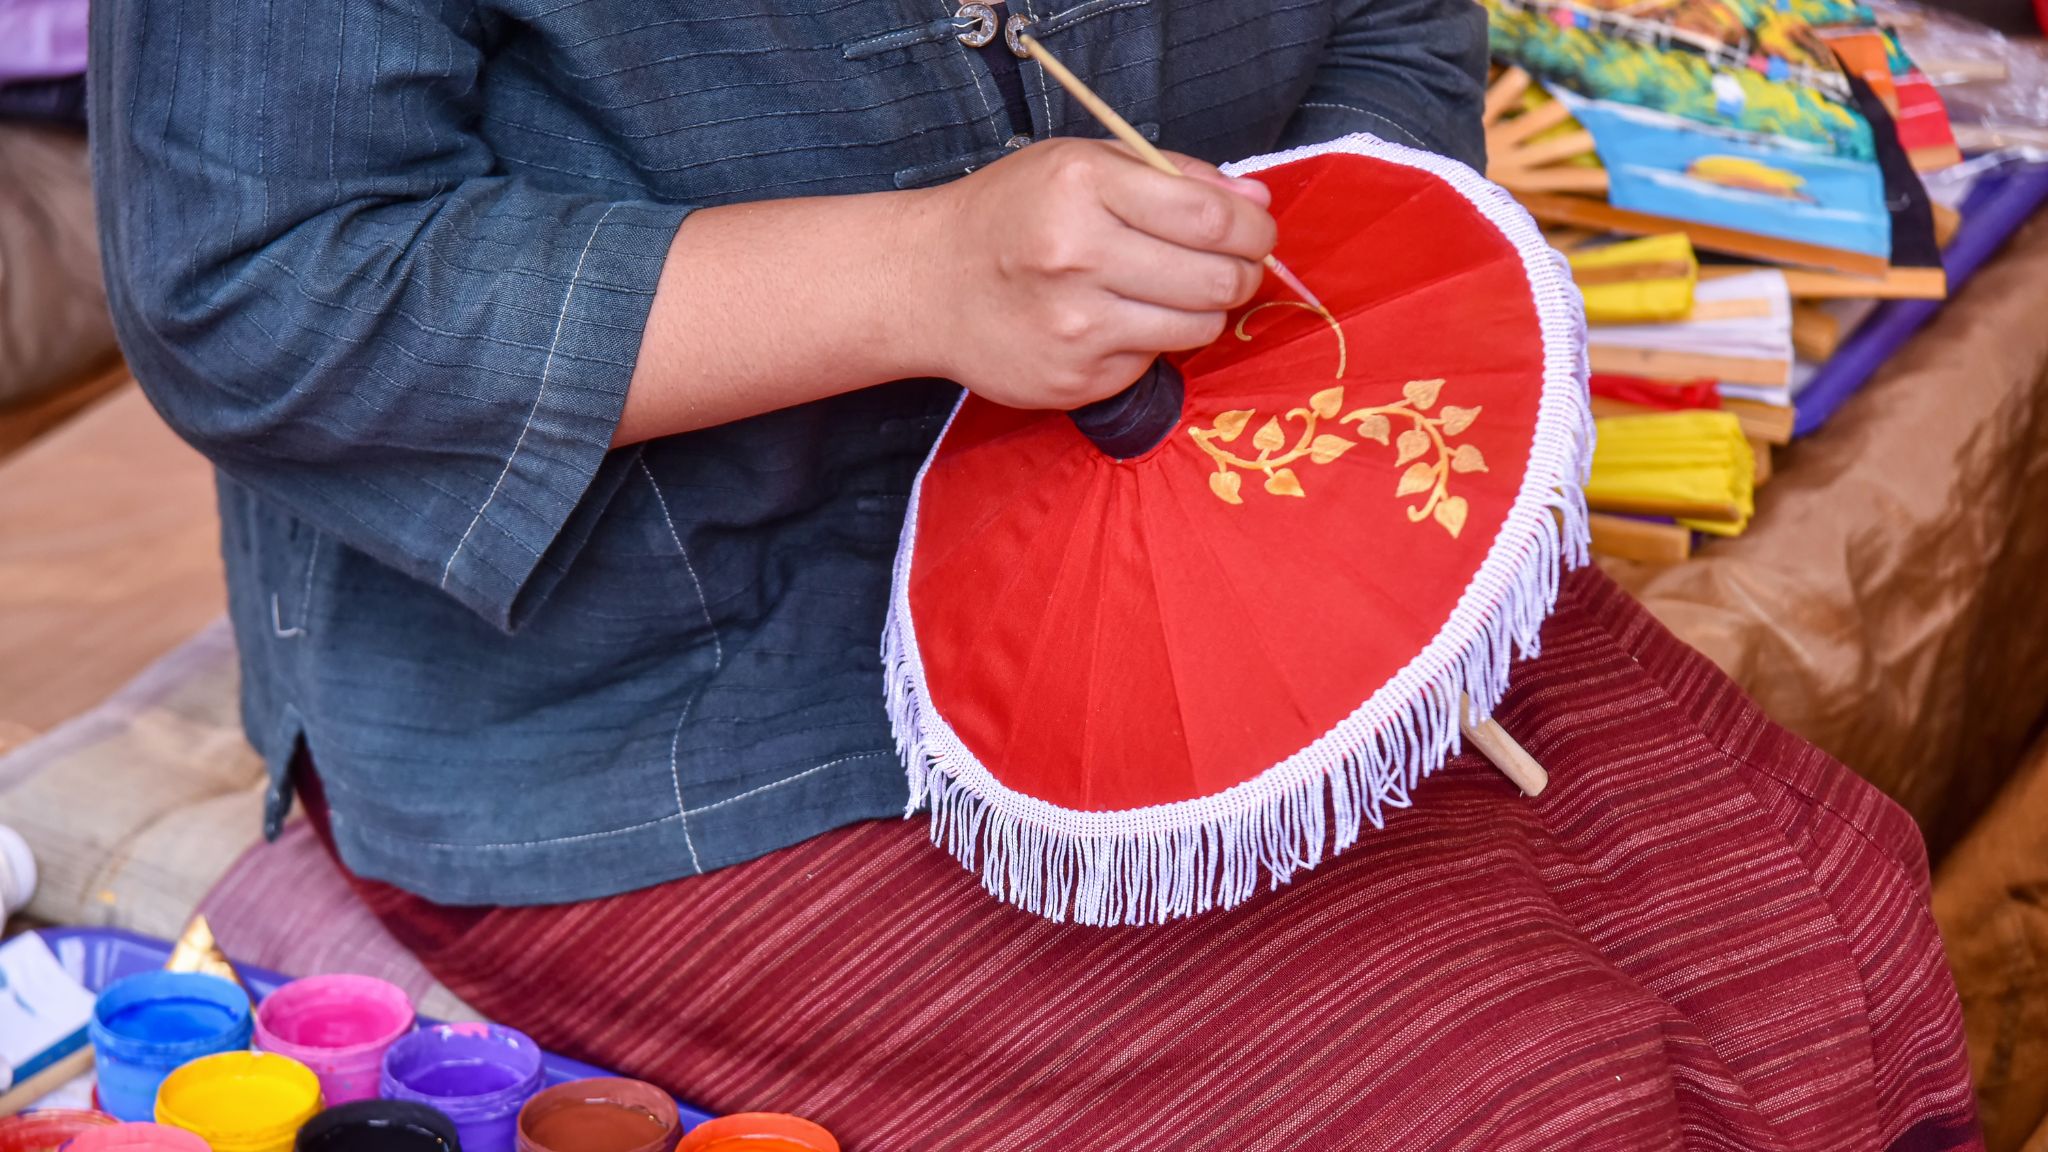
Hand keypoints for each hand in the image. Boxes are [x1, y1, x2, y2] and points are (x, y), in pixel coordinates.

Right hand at [914, 137, 1276, 410]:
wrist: (927, 283)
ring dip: (1205, 311)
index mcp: (1084, 186)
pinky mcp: (1074, 379)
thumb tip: (1256, 207)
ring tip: (1176, 292)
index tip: (1258, 235)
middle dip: (1243, 274)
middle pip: (1215, 279)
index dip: (1255, 232)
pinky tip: (1118, 321)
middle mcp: (1078, 255)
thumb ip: (1174, 176)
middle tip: (1234, 268)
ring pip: (1196, 328)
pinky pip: (1152, 360)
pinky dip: (1152, 340)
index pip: (1211, 220)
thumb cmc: (1011, 214)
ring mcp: (1075, 325)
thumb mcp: (1083, 164)